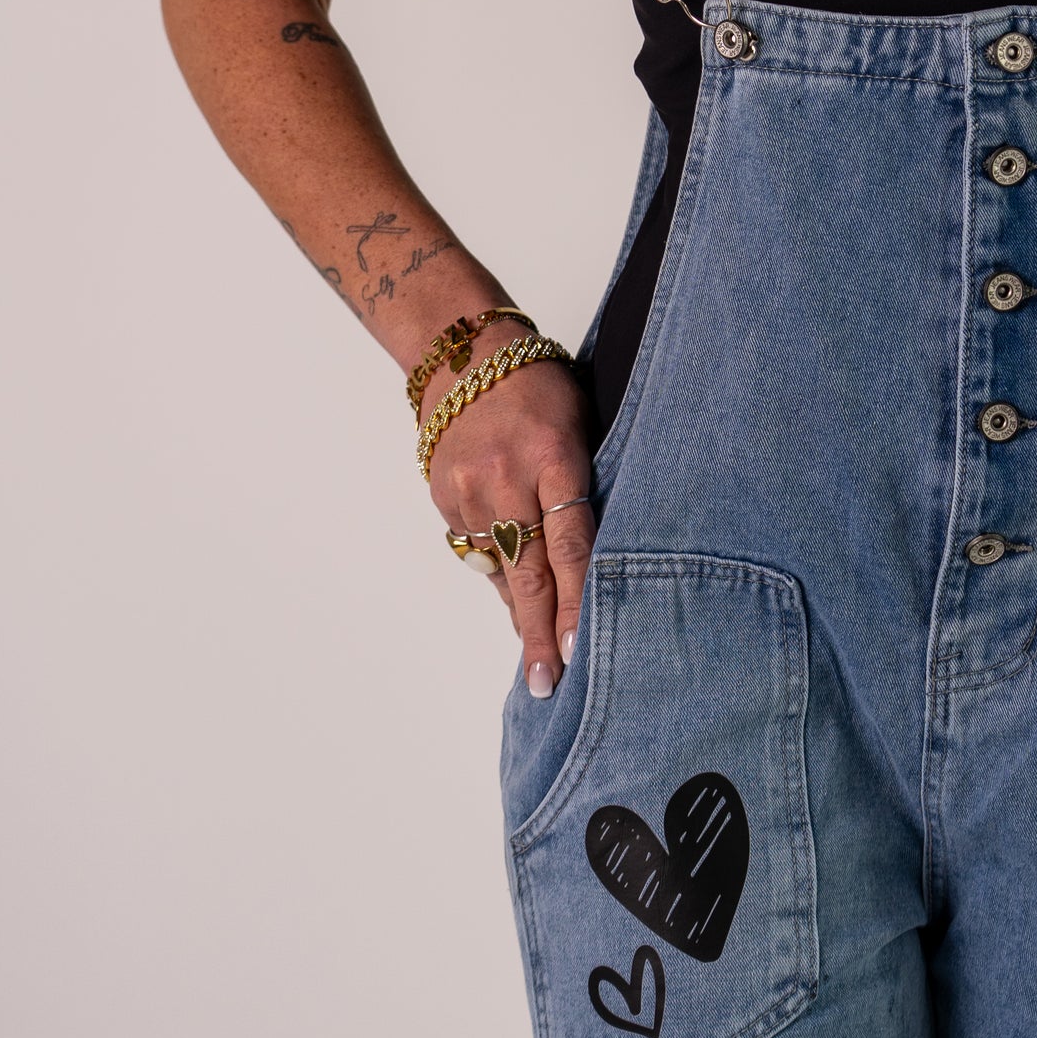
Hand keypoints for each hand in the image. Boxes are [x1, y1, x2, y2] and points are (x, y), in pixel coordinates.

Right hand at [423, 354, 596, 693]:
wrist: (465, 352)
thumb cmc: (542, 386)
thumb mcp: (581, 425)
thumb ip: (583, 491)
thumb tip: (592, 566)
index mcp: (554, 456)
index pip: (571, 541)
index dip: (577, 599)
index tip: (579, 647)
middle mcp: (506, 479)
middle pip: (529, 572)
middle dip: (540, 635)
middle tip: (547, 685)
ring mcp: (468, 491)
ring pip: (500, 569)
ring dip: (523, 610)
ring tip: (541, 654)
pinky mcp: (444, 498)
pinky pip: (476, 549)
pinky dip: (498, 568)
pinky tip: (515, 581)